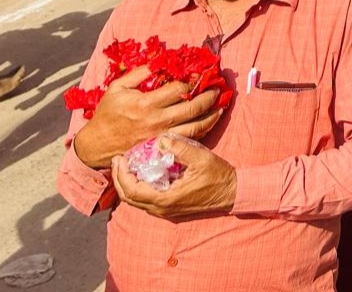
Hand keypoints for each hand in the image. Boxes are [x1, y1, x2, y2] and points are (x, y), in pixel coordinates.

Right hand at [74, 66, 221, 168]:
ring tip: (220, 107)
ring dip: (211, 116)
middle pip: (192, 108)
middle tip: (217, 89)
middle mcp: (156, 121)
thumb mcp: (118, 88)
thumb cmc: (108, 113)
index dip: (192, 80)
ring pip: (195, 127)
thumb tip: (160, 60)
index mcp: (145, 103)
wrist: (97, 144)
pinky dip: (201, 131)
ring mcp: (161, 136)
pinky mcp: (163, 148)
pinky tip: (208, 123)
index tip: (199, 75)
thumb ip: (139, 73)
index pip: (178, 89)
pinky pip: (188, 141)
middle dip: (208, 97)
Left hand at [112, 133, 235, 218]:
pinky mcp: (170, 208)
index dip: (122, 174)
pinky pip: (146, 200)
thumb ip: (180, 148)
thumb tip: (160, 140)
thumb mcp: (201, 158)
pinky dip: (138, 188)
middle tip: (118, 160)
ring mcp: (165, 210)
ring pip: (136, 201)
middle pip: (129, 198)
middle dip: (119, 179)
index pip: (132, 190)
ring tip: (127, 166)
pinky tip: (142, 174)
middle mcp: (162, 208)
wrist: (233, 193)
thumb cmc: (219, 176)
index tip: (120, 158)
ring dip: (127, 183)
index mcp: (166, 198)